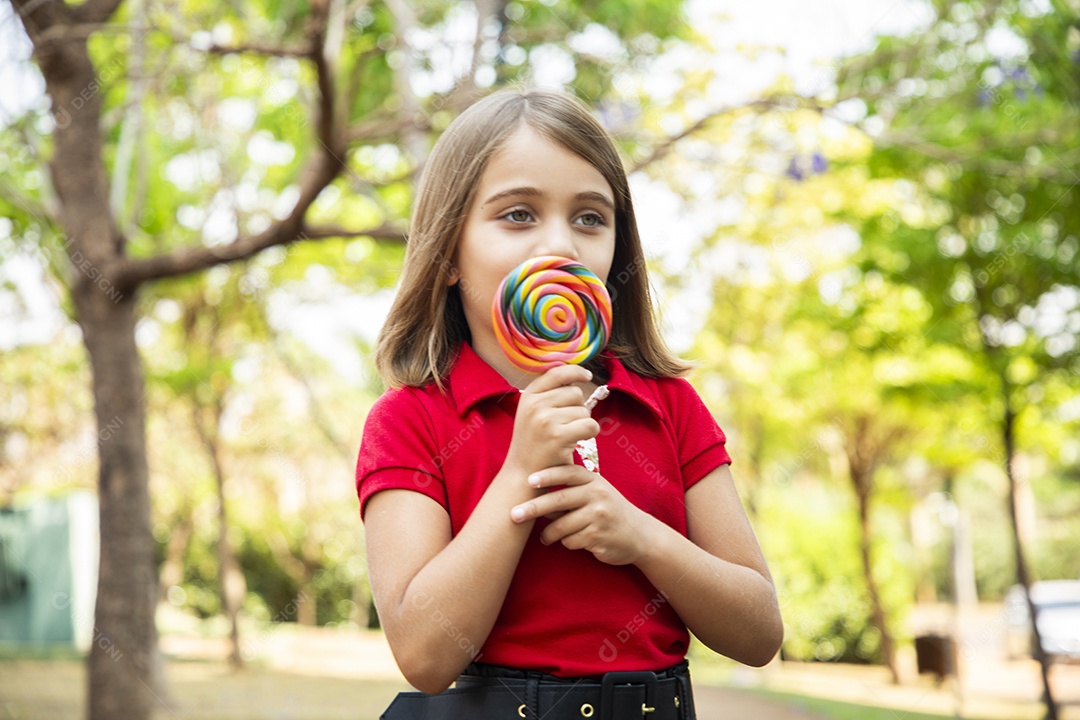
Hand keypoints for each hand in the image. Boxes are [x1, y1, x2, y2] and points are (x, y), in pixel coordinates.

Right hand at [503, 365, 598, 474]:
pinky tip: (578, 441)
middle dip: (578, 407)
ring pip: (583, 410)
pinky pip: (590, 425)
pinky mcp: (558, 436)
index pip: (557, 372)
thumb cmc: (533, 444)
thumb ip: (549, 395)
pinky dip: (590, 433)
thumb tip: (577, 376)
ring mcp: (546, 419)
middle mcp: (535, 404)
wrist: (522, 475)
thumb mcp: (532, 413)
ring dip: (582, 423)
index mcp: (528, 396)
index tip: (587, 375)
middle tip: (566, 426)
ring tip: (566, 437)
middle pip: (575, 393)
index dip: (575, 371)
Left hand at [509, 465, 652, 565]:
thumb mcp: (595, 492)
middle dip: (533, 508)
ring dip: (549, 534)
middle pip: (558, 500)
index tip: (529, 481)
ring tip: (546, 537)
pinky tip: (574, 541)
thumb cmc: (607, 510)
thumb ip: (570, 490)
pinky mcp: (599, 536)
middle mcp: (598, 495)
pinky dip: (567, 543)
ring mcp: (599, 516)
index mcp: (593, 480)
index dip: (547, 476)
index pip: (567, 473)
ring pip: (561, 526)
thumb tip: (532, 492)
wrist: (640, 535)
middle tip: (514, 515)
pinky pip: (570, 541)